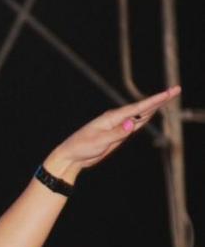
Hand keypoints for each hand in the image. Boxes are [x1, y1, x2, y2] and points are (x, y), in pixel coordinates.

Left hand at [45, 86, 180, 182]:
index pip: (138, 108)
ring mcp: (117, 126)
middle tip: (175, 90)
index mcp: (112, 117)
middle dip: (159, 100)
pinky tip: (150, 113)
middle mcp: (116, 119)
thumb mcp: (99, 141)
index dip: (155, 100)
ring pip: (140, 115)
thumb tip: (132, 123)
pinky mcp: (117, 135)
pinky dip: (145, 118)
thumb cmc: (81, 147)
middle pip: (142, 108)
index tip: (169, 93)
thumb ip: (117, 133)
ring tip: (168, 97)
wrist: (72, 157)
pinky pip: (135, 125)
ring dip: (154, 107)